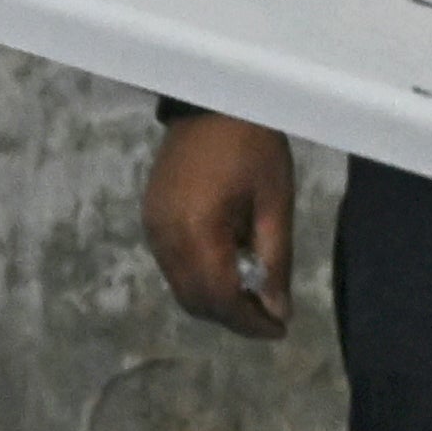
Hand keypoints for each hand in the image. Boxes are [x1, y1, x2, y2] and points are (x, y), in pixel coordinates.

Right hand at [143, 111, 302, 339]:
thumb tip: (277, 310)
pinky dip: (201, 278)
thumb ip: (275, 260)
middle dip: (233, 317)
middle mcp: (166, 238)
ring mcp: (153, 230)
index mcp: (198, 232)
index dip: (250, 322)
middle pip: (196, 301)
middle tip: (269, 316)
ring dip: (216, 300)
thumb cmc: (252, 146)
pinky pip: (173, 266)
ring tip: (252, 293)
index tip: (280, 329)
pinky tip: (228, 266)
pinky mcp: (151, 220)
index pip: (220, 298)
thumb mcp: (275, 202)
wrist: (210, 101)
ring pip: (181, 287)